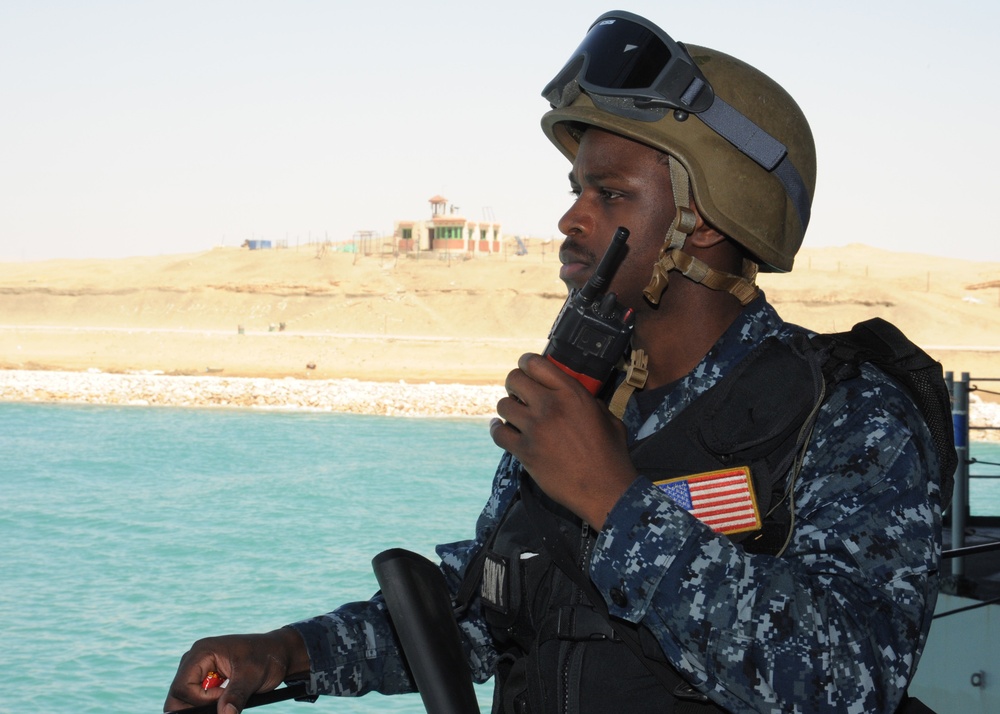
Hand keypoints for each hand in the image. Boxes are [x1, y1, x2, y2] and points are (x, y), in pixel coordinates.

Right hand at [163, 627, 307, 713]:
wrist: (278, 653)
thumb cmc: (267, 657)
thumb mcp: (252, 676)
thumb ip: (236, 696)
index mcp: (202, 652)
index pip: (182, 686)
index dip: (200, 700)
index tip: (222, 698)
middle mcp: (194, 659)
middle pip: (177, 695)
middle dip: (194, 708)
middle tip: (221, 708)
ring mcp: (198, 669)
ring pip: (184, 700)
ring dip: (202, 707)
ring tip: (225, 702)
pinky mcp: (205, 679)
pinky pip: (195, 700)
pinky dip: (206, 707)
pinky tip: (224, 703)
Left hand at [490, 353, 637, 528]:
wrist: (605, 490)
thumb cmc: (611, 455)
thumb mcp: (607, 417)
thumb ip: (588, 401)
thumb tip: (576, 393)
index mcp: (572, 393)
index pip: (535, 363)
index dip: (526, 363)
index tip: (526, 368)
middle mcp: (550, 406)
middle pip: (514, 380)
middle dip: (514, 384)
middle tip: (519, 393)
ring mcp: (535, 429)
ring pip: (503, 405)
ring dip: (507, 408)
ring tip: (514, 415)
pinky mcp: (525, 451)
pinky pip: (498, 433)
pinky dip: (497, 429)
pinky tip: (501, 428)